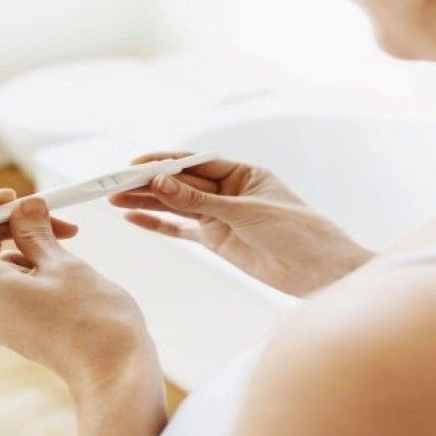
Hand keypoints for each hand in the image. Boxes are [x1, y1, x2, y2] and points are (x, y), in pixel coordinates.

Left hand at [0, 190, 166, 435]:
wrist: (111, 369)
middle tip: (52, 215)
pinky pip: (5, 283)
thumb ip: (34, 230)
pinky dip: (28, 264)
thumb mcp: (61, 262)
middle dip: (10, 222)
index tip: (14, 198)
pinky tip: (62, 263)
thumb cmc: (90, 319)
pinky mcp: (11, 324)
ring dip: (24, 242)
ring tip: (66, 238)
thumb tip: (25, 206)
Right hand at [110, 152, 373, 296]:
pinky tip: (134, 219)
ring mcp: (221, 218)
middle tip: (114, 184)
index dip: (164, 162)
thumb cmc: (297, 231)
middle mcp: (228, 192)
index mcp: (242, 173)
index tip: (135, 164)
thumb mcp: (246, 212)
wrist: (321, 272)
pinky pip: (182, 230)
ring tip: (114, 200)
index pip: (195, 162)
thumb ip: (201, 201)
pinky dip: (159, 225)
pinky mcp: (217, 242)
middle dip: (148, 183)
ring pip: (177, 206)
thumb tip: (160, 182)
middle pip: (181, 184)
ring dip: (147, 203)